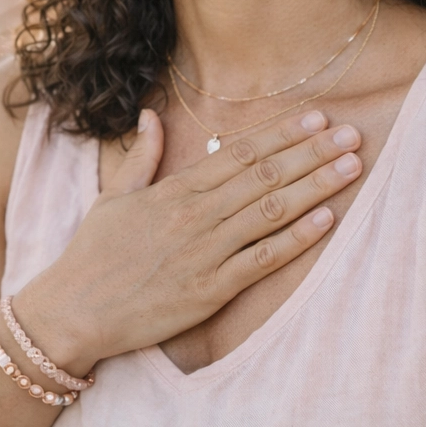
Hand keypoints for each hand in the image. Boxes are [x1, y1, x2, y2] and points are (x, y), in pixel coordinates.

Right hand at [14, 109, 361, 374]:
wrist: (72, 312)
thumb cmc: (92, 256)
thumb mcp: (114, 196)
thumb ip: (141, 155)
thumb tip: (150, 114)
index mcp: (175, 190)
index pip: (240, 153)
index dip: (282, 133)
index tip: (317, 117)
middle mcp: (195, 215)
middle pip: (265, 175)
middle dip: (312, 152)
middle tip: (353, 134)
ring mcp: (204, 252)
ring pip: (271, 211)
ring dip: (315, 186)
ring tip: (351, 167)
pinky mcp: (209, 290)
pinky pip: (261, 260)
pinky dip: (296, 239)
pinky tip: (327, 221)